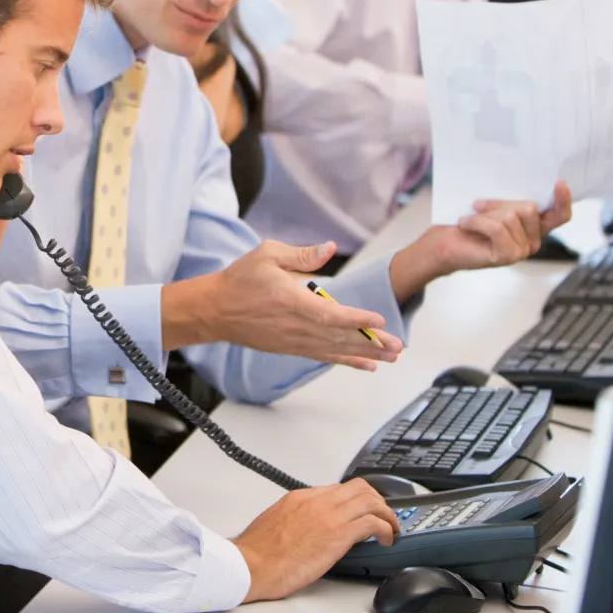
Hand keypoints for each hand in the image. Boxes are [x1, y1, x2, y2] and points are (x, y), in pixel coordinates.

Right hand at [162, 241, 400, 370]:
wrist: (215, 310)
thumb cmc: (240, 279)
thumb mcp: (267, 254)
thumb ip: (301, 255)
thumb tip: (327, 248)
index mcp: (291, 301)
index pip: (330, 314)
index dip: (356, 320)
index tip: (379, 321)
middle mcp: (295, 326)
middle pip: (339, 337)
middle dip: (371, 342)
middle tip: (397, 347)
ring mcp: (293, 341)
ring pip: (335, 350)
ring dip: (364, 354)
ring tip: (390, 358)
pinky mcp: (290, 348)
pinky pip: (323, 356)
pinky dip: (345, 360)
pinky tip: (365, 364)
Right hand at [236, 480, 398, 602]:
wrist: (251, 564)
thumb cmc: (257, 553)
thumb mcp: (275, 523)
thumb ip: (295, 519)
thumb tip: (306, 528)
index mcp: (300, 497)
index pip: (337, 489)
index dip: (356, 500)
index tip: (362, 511)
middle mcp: (316, 501)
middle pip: (359, 487)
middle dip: (377, 500)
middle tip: (383, 516)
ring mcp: (328, 515)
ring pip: (370, 499)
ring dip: (386, 513)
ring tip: (390, 528)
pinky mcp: (338, 534)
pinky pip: (372, 522)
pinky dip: (385, 528)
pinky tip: (385, 539)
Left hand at [388, 181, 574, 299]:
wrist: (442, 243)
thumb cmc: (467, 223)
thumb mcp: (494, 206)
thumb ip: (512, 201)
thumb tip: (521, 182)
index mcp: (533, 228)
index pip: (560, 216)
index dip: (563, 200)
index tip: (559, 182)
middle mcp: (533, 241)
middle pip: (529, 207)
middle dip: (501, 203)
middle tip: (479, 206)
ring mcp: (522, 251)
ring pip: (512, 216)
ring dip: (486, 213)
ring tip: (472, 219)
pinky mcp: (508, 256)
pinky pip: (497, 227)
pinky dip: (477, 221)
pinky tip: (465, 224)